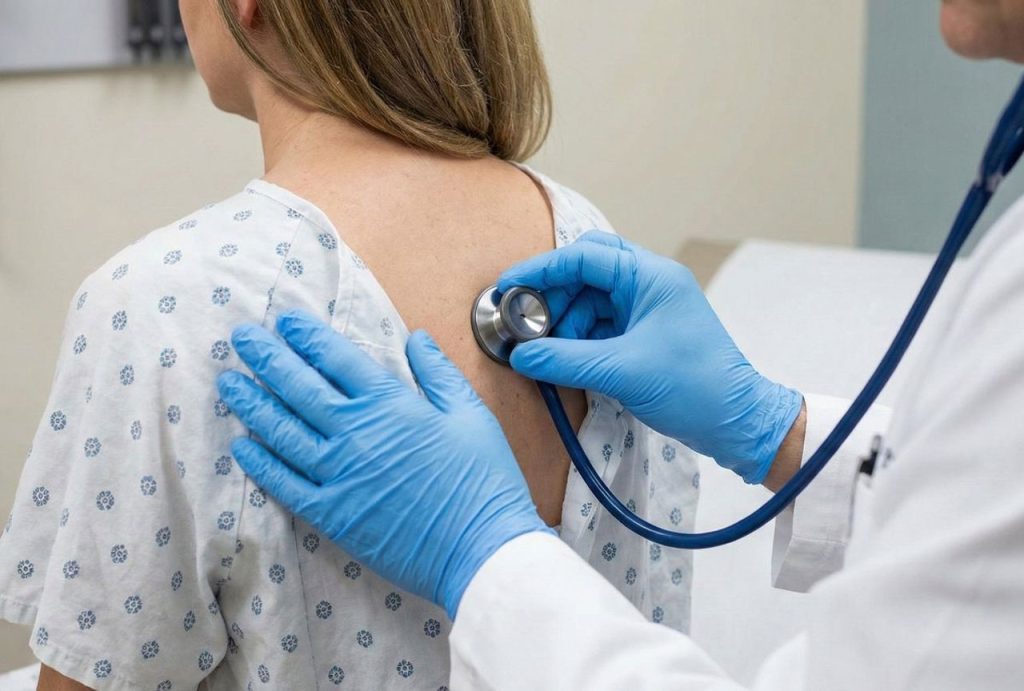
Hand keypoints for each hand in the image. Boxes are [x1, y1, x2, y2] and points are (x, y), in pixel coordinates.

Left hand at [217, 310, 548, 617]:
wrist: (479, 548)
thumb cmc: (483, 479)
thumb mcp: (471, 414)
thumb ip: (438, 372)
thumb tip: (416, 337)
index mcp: (389, 404)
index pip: (336, 357)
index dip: (306, 335)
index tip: (285, 320)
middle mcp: (354, 433)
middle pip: (298, 387)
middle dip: (266, 357)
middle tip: (241, 337)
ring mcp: (338, 474)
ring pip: (282, 431)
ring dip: (251, 403)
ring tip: (227, 382)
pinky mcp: (332, 514)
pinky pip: (285, 483)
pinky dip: (260, 463)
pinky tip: (241, 446)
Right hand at [498, 230, 802, 483]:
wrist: (738, 423)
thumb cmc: (694, 387)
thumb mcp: (621, 371)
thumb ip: (565, 360)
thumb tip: (520, 355)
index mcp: (651, 276)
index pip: (584, 256)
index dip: (541, 270)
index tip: (506, 287)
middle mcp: (649, 284)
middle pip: (585, 273)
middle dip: (552, 297)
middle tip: (524, 323)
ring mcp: (647, 309)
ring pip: (590, 301)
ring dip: (564, 323)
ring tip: (547, 352)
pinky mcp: (644, 335)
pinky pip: (600, 326)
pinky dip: (579, 340)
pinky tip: (565, 360)